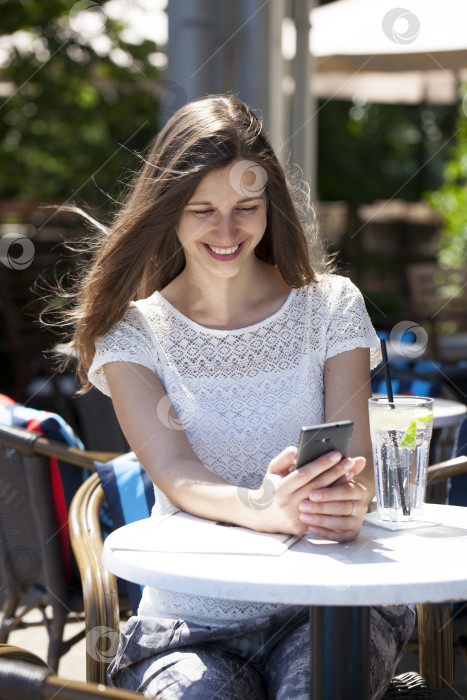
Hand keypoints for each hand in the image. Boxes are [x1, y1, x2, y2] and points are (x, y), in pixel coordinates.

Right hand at [248, 446, 364, 536]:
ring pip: (323, 500)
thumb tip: (299, 449)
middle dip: (336, 472)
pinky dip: (334, 501)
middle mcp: (288, 504)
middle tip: (350, 461)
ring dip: (339, 486)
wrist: (261, 516)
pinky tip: (344, 491)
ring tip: (351, 473)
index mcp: (280, 488)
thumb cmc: (270, 488)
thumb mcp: (272, 470)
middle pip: (318, 486)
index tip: (336, 453)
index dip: (322, 463)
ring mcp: (296, 517)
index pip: (305, 474)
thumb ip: (285, 457)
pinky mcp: (302, 527)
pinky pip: (322, 513)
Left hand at [297, 459, 368, 541]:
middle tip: (303, 505)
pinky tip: (310, 528)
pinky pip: (340, 537)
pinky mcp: (351, 534)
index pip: (347, 490)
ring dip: (321, 519)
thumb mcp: (330, 477)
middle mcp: (361, 506)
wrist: (327, 507)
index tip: (311, 493)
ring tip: (304, 516)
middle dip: (322, 506)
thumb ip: (335, 468)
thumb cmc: (327, 488)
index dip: (329, 492)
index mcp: (358, 489)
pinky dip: (324, 532)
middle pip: (343, 507)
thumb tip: (346, 457)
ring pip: (341, 522)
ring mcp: (357, 521)